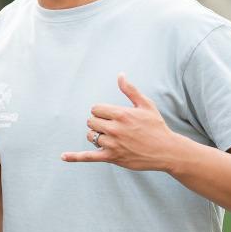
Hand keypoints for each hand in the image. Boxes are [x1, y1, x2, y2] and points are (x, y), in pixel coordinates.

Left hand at [62, 73, 183, 170]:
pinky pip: (88, 156)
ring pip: (90, 135)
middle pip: (90, 121)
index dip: (101, 112)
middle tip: (112, 126)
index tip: (111, 116)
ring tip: (110, 137)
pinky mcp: (111, 157)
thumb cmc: (156, 126)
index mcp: (121, 114)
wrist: (166, 150)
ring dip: (96, 135)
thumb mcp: (146, 105)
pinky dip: (75, 157)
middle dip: (98, 122)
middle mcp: (114, 128)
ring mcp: (112, 144)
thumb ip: (130, 90)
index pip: (95, 109)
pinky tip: (63, 157)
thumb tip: (120, 74)